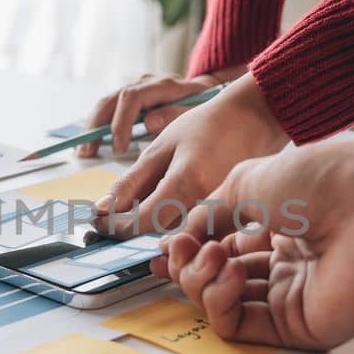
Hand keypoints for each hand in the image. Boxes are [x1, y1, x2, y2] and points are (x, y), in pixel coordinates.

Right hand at [76, 64, 244, 157]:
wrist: (208, 88)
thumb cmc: (204, 103)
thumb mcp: (197, 109)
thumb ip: (175, 115)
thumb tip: (149, 122)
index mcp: (162, 85)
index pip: (131, 99)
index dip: (121, 123)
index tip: (119, 147)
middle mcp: (145, 83)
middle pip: (111, 99)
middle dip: (96, 126)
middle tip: (88, 152)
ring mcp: (136, 88)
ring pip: (106, 103)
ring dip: (92, 126)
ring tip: (84, 151)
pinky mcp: (132, 97)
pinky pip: (110, 108)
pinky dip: (99, 125)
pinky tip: (92, 142)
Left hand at [94, 74, 288, 235]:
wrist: (254, 119)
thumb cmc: (207, 126)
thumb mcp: (161, 146)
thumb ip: (132, 181)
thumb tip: (104, 208)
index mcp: (187, 182)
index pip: (142, 222)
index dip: (116, 225)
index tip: (99, 220)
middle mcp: (206, 203)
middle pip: (157, 234)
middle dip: (129, 227)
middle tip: (112, 215)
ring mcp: (221, 212)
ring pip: (174, 234)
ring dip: (149, 224)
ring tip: (137, 204)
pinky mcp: (228, 217)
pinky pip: (192, 229)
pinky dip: (171, 220)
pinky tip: (163, 202)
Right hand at [153, 137, 353, 349]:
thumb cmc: (328, 180)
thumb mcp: (253, 180)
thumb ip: (211, 211)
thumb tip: (184, 235)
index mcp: (286, 227)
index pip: (225, 247)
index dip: (192, 246)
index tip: (168, 241)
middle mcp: (291, 264)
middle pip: (219, 280)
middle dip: (189, 265)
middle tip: (185, 248)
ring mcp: (296, 298)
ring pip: (224, 306)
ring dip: (201, 281)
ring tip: (213, 255)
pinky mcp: (301, 328)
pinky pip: (240, 327)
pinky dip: (219, 303)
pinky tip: (229, 272)